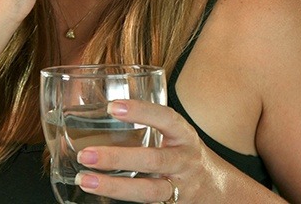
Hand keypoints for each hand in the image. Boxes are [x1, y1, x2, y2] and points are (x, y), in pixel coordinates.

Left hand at [75, 99, 213, 202]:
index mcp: (184, 135)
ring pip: (148, 190)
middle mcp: (184, 160)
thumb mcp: (175, 132)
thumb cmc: (184, 151)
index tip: (112, 107)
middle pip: (153, 160)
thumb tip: (105, 108)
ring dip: (114, 186)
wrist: (215, 188)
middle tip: (87, 154)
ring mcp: (180, 187)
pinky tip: (100, 197)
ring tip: (85, 180)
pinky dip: (123, 203)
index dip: (140, 111)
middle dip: (118, 158)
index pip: (165, 118)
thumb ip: (149, 122)